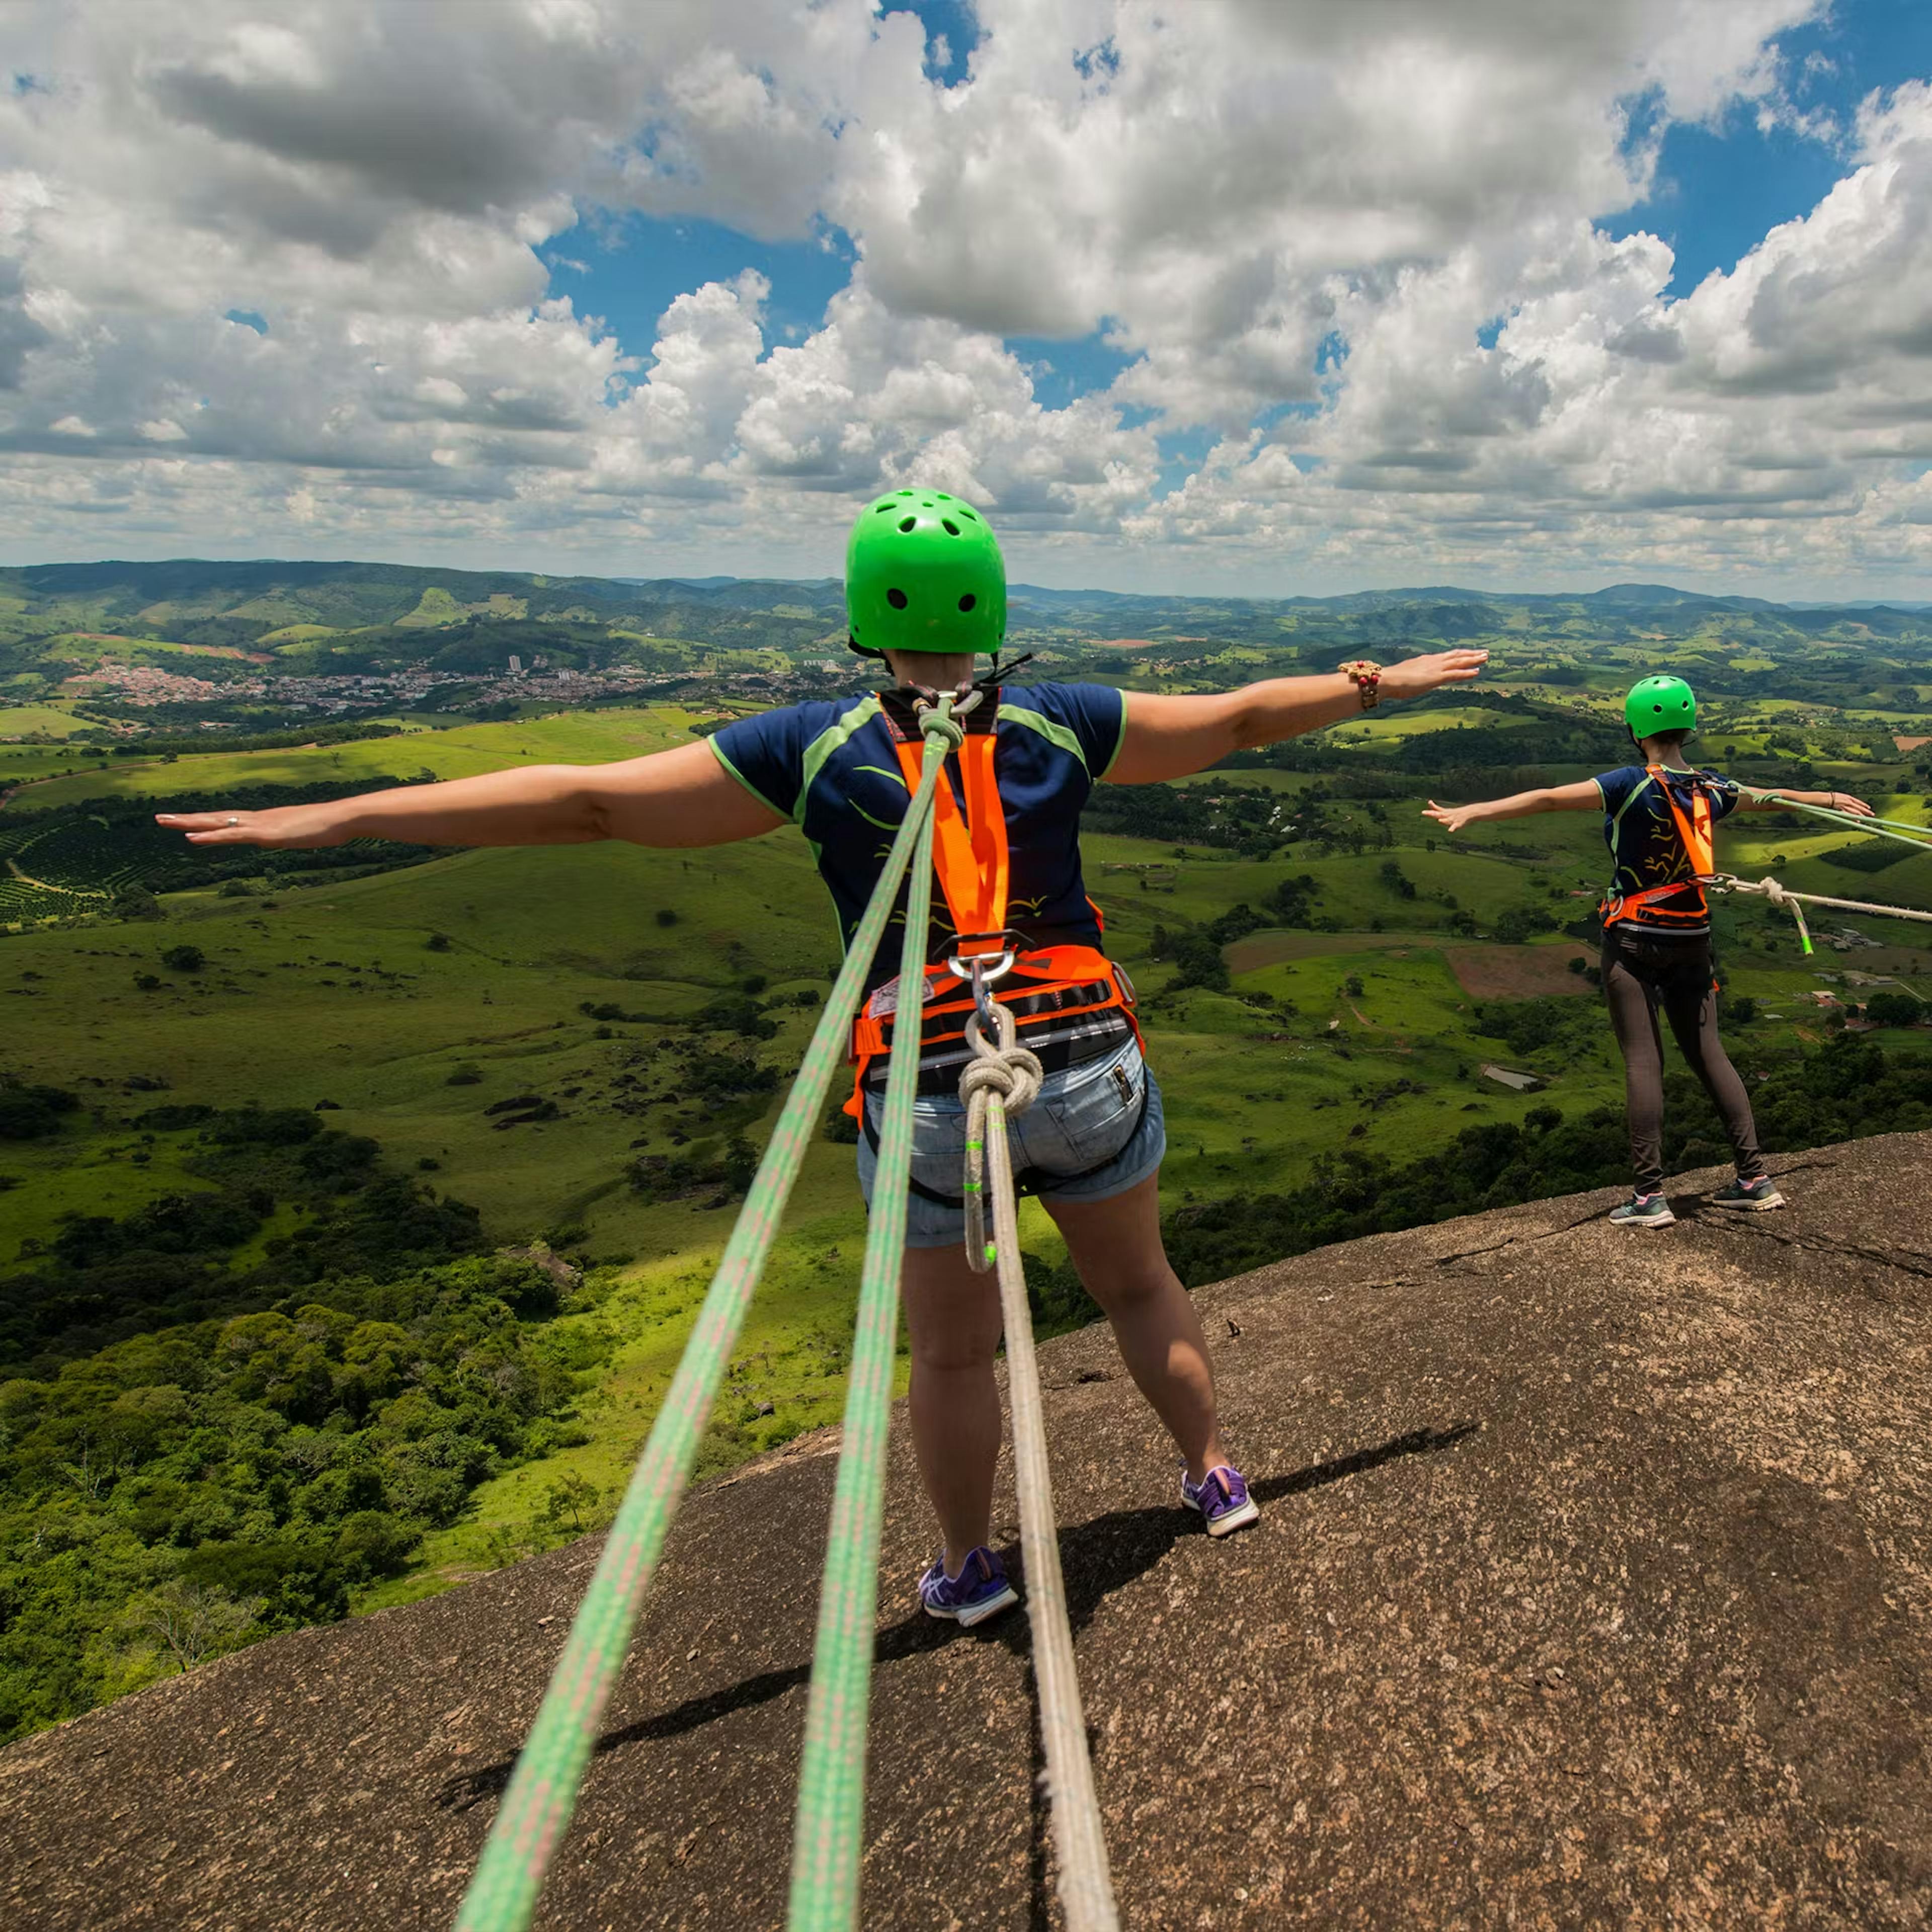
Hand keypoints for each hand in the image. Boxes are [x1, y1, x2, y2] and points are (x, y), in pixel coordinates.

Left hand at [154, 805, 347, 847]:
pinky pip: (232, 835)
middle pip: (214, 817)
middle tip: (158, 818)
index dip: (204, 821)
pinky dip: (210, 836)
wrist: (342, 818)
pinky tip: (192, 838)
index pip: (227, 820)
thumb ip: (291, 833)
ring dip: (188, 823)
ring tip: (163, 821)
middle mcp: (255, 819)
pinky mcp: (265, 834)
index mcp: (263, 820)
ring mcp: (259, 825)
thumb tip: (289, 836)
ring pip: (216, 823)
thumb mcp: (303, 832)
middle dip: (185, 818)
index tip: (184, 822)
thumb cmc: (329, 826)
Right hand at [1378, 648, 1489, 699]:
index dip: (1458, 655)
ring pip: (1459, 662)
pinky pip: (1455, 674)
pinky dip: (1467, 672)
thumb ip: (1411, 678)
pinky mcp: (1436, 677)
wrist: (1386, 680)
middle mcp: (1432, 661)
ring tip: (1486, 657)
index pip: (1445, 657)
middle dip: (1470, 654)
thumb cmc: (1390, 681)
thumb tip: (1407, 681)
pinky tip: (1477, 671)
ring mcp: (1435, 668)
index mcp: (1425, 661)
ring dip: (1473, 659)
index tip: (1467, 654)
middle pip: (1455, 655)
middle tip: (1484, 652)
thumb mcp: (1404, 678)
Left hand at [1422, 800, 1475, 834]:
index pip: (1437, 809)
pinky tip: (1449, 831)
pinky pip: (1455, 826)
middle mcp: (1448, 815)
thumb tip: (1429, 802)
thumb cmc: (1457, 813)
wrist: (1470, 812)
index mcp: (1445, 812)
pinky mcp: (1458, 824)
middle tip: (1423, 812)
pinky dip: (1452, 828)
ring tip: (1438, 820)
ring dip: (1443, 820)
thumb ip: (1438, 809)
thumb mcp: (1447, 811)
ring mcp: (1453, 819)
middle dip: (1431, 814)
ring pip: (1447, 820)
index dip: (1432, 806)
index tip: (1429, 802)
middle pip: (1438, 814)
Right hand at [1828, 792, 1873, 817]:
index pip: (1858, 802)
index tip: (1869, 808)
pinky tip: (1858, 821)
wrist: (1825, 798)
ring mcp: (1845, 806)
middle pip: (1859, 807)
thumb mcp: (1839, 796)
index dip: (1864, 805)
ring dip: (1861, 815)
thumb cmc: (1830, 797)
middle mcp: (1848, 802)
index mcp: (1848, 797)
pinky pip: (1849, 815)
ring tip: (1866, 819)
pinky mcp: (1842, 810)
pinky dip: (1854, 818)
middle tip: (1872, 814)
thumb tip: (1847, 802)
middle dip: (1866, 811)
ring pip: (1855, 811)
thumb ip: (1844, 799)